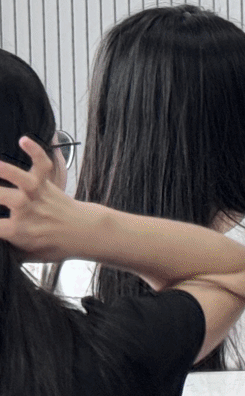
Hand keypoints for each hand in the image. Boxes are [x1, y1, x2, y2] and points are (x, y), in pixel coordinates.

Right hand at [0, 137, 90, 261]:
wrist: (85, 233)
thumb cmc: (52, 244)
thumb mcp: (26, 255)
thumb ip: (6, 250)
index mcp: (21, 232)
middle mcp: (30, 211)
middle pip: (10, 200)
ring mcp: (40, 195)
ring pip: (26, 181)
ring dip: (10, 171)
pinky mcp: (48, 184)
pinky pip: (44, 165)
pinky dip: (36, 152)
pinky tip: (24, 140)